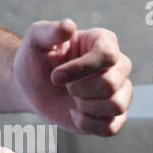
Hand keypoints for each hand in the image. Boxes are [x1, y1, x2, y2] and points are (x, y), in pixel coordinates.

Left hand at [11, 20, 132, 135]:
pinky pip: (111, 127)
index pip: (108, 55)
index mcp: (104, 43)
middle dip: (79, 89)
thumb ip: (49, 31)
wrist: (32, 87)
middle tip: (64, 86)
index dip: (81, 68)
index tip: (55, 76)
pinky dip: (88, 124)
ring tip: (72, 99)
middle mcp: (119, 66)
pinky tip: (75, 113)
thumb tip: (69, 26)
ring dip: (86, 106)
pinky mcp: (113, 116)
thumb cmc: (37, 60)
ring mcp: (119, 92)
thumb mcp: (35, 41)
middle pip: (112, 83)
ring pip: (117, 105)